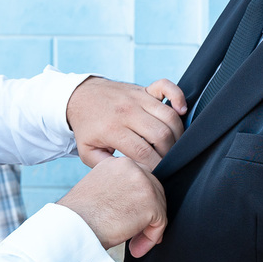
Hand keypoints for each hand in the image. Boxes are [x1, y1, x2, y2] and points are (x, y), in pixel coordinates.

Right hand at [57, 156, 167, 256]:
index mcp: (118, 163)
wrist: (74, 228)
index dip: (139, 201)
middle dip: (148, 214)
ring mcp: (144, 184)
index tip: (132, 218)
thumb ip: (119, 189)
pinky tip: (136, 247)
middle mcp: (132, 167)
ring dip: (149, 227)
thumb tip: (137, 204)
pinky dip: (151, 238)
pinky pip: (160, 223)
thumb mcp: (99, 191)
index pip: (140, 178)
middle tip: (136, 234)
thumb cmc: (80, 216)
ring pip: (159, 206)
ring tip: (134, 243)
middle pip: (154, 190)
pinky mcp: (150, 203)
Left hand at [65, 77, 186, 169]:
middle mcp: (127, 111)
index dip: (155, 166)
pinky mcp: (144, 89)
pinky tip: (181, 111)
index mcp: (113, 129)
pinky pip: (167, 87)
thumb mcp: (87, 151)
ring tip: (173, 145)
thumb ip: (106, 166)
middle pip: (161, 135)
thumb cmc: (87, 127)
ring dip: (177, 134)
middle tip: (166, 162)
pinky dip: (178, 97)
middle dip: (168, 153)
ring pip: (169, 116)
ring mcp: (137, 98)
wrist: (81, 97)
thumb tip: (128, 174)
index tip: (157, 174)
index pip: (143, 152)